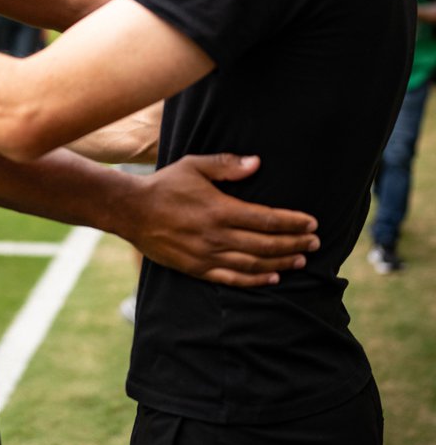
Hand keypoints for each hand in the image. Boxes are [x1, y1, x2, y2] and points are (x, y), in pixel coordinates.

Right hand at [122, 153, 318, 286]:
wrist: (131, 211)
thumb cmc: (165, 185)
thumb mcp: (194, 166)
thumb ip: (226, 165)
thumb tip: (257, 163)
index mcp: (220, 210)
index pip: (266, 219)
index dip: (292, 223)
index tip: (311, 223)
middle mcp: (216, 236)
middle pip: (265, 244)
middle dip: (294, 244)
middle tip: (314, 243)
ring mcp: (206, 255)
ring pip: (253, 264)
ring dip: (280, 263)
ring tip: (300, 260)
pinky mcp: (196, 268)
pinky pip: (231, 279)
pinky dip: (255, 280)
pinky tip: (272, 278)